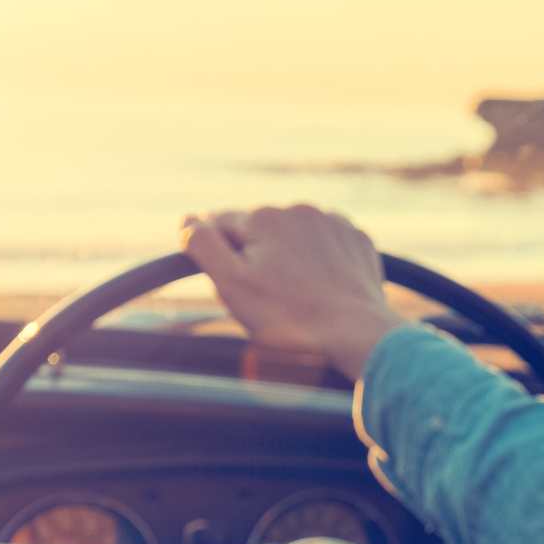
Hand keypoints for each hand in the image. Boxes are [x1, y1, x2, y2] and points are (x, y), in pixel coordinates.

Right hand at [179, 206, 409, 380]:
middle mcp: (298, 209)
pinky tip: (321, 288)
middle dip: (256, 257)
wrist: (355, 333)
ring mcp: (332, 222)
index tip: (235, 286)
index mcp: (262, 217)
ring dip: (288, 257)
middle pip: (259, 231)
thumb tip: (187, 219)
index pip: (220, 226)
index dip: (220, 258)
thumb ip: (203, 245)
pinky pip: (327, 244)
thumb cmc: (288, 317)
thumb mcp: (231, 283)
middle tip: (267, 298)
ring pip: (294, 236)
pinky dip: (320, 261)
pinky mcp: (357, 240)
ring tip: (297, 296)